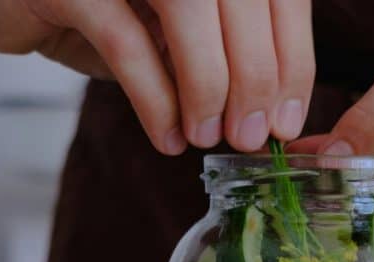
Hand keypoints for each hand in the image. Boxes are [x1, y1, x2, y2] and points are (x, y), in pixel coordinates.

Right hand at [0, 0, 314, 153]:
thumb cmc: (82, 5)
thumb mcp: (158, 24)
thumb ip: (209, 51)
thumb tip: (261, 110)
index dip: (291, 55)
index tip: (288, 117)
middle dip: (257, 77)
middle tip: (253, 136)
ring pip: (188, 13)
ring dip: (210, 86)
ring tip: (209, 138)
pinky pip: (126, 43)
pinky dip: (154, 98)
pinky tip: (167, 137)